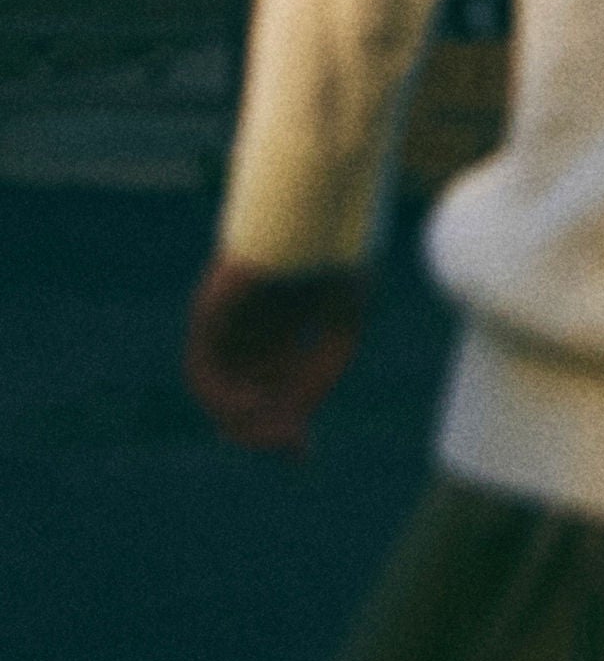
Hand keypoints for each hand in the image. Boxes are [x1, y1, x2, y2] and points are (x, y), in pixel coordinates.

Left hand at [185, 255, 367, 455]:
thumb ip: (316, 377)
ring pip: (219, 388)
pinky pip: (203, 365)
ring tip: (269, 430)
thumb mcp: (340, 332)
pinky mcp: (210, 309)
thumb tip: (290, 428)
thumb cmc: (342, 261)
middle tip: (291, 448)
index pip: (275, 388)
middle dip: (264, 429)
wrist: (324, 207)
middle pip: (245, 395)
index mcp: (286, 328)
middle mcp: (251, 329)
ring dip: (238, 419)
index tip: (303, 453)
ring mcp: (228, 320)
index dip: (287, 424)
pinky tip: (249, 405)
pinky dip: (220, 394)